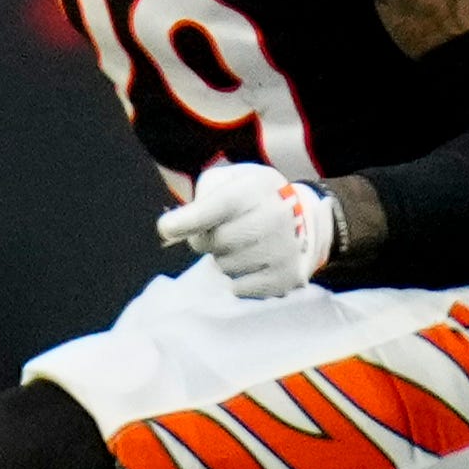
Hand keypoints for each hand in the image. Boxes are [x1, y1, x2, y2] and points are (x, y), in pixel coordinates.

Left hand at [156, 162, 333, 298]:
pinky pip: (238, 288)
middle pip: (216, 242)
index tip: (165, 228)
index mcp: (257, 188)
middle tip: (219, 232)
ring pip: (225, 267)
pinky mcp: (286, 278)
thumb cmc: (252, 198)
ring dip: (224, 259)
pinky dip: (238, 278)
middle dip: (206, 240)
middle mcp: (276, 217)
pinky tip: (255, 261)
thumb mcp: (230, 180)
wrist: (303, 217)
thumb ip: (201, 196)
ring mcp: (284, 250)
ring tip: (244, 244)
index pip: (219, 206)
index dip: (190, 220)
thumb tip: (173, 229)